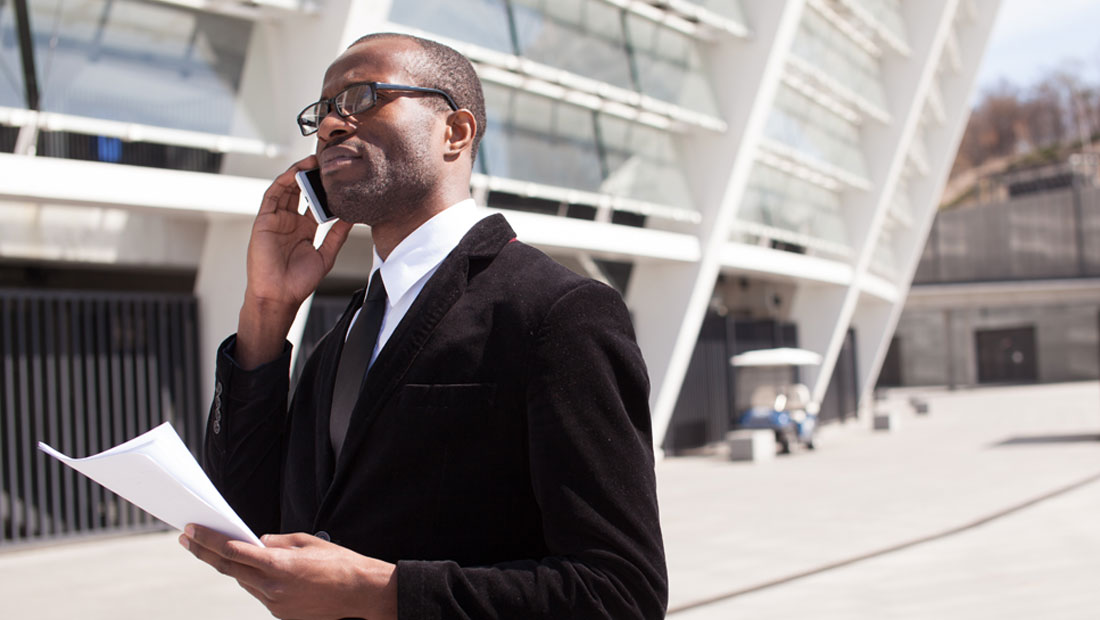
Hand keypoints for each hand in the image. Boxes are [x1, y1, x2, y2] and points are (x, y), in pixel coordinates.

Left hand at [180, 524, 396, 619]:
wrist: (361, 592)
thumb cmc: (339, 562)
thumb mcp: (307, 542)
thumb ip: (277, 542)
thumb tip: (256, 543)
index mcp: (277, 565)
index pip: (231, 551)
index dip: (207, 540)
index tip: (190, 530)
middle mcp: (271, 588)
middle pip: (228, 568)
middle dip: (204, 552)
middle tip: (187, 539)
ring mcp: (274, 604)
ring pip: (243, 581)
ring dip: (231, 565)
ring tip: (218, 549)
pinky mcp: (281, 614)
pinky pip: (259, 592)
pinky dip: (253, 579)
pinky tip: (255, 569)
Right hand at [236, 155, 353, 367]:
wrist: (280, 295)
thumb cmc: (300, 281)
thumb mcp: (326, 254)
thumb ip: (337, 234)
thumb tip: (351, 216)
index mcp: (305, 229)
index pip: (314, 201)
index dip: (324, 188)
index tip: (338, 176)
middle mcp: (290, 221)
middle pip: (300, 191)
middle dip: (311, 175)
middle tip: (326, 160)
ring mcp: (276, 220)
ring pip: (286, 189)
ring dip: (297, 173)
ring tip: (312, 161)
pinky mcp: (264, 221)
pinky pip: (272, 196)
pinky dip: (283, 182)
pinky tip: (295, 173)